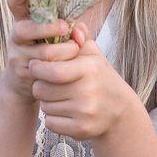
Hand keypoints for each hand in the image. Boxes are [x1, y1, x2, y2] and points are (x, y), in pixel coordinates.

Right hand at [1, 0, 79, 101]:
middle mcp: (16, 36)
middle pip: (26, 29)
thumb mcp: (54, 36)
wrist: (25, 83)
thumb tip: (79, 30)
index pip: (15, 2)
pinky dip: (62, 66)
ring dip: (64, 51)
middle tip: (65, 27)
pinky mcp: (24, 73)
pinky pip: (47, 69)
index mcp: (24, 20)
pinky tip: (69, 66)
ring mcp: (17, 55)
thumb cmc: (45, 51)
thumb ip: (68, 27)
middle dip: (48, 28)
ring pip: (43, 52)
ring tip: (74, 50)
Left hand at [29, 23, 134, 139]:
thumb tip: (72, 26)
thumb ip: (79, 36)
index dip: (38, 67)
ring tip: (61, 97)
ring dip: (47, 102)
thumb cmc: (99, 77)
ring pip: (45, 107)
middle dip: (40, 85)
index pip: (51, 70)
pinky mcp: (81, 130)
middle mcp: (87, 91)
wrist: (119, 110)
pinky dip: (53, 118)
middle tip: (48, 83)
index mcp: (88, 69)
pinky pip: (50, 123)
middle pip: (41, 89)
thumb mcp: (92, 54)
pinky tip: (65, 111)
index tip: (37, 65)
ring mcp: (85, 113)